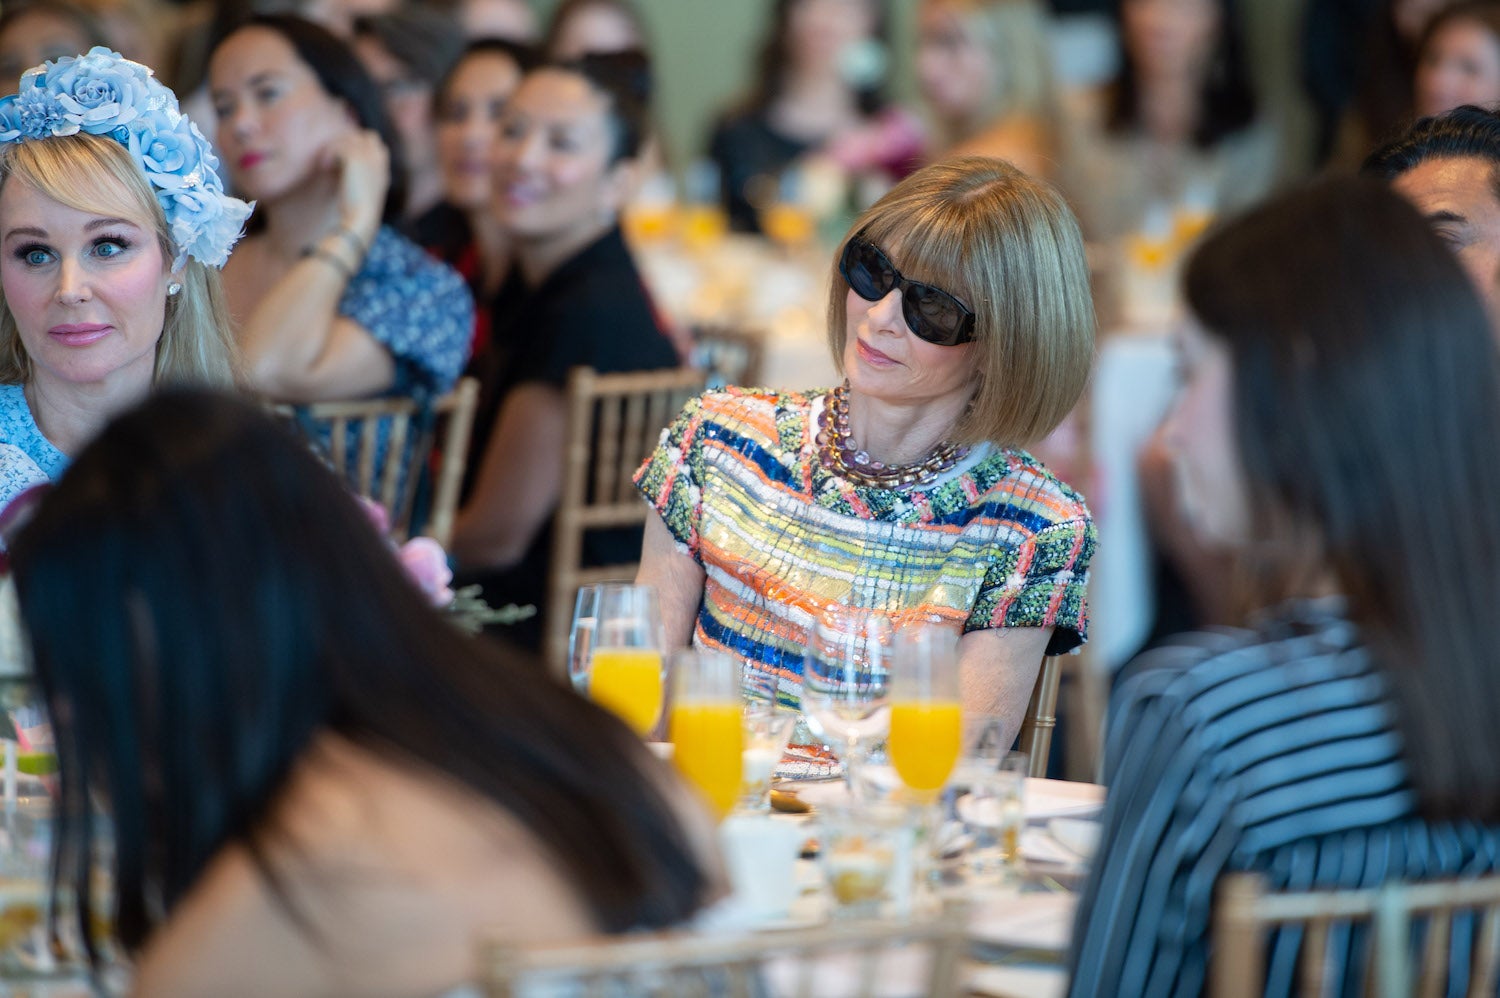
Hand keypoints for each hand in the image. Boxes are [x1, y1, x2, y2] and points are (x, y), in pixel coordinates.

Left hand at [320, 128, 388, 246]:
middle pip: (367, 136)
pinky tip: (324, 167)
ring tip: (326, 163)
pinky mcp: (354, 158)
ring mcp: (368, 157)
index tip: (345, 160)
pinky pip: (338, 146)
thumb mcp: (363, 196)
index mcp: (384, 169)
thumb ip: (360, 180)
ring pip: (349, 140)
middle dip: (351, 143)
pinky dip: (329, 155)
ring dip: (336, 149)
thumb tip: (342, 170)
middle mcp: (380, 160)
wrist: (362, 218)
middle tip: (336, 156)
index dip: (360, 148)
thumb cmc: (360, 214)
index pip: (377, 145)